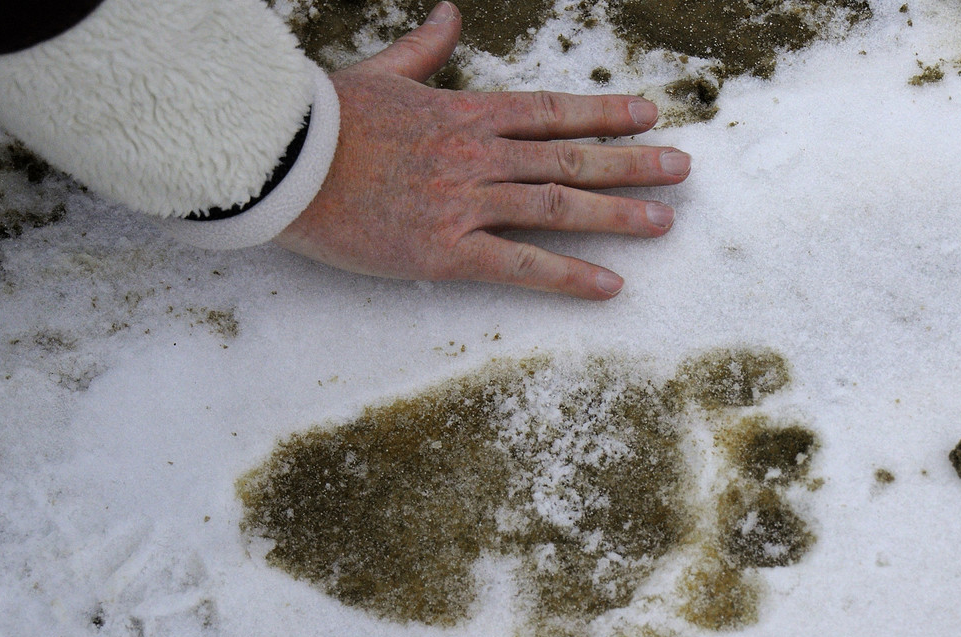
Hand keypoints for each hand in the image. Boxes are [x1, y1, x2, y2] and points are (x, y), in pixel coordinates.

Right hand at [274, 1, 689, 299]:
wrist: (277, 164)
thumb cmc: (325, 119)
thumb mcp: (381, 72)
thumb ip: (424, 46)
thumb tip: (448, 11)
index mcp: (464, 112)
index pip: (552, 112)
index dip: (605, 112)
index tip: (648, 113)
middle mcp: (477, 155)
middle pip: (571, 159)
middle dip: (633, 163)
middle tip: (682, 169)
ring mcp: (464, 202)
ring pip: (558, 208)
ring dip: (618, 214)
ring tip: (665, 222)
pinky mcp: (443, 249)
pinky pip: (519, 264)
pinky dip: (567, 275)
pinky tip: (610, 285)